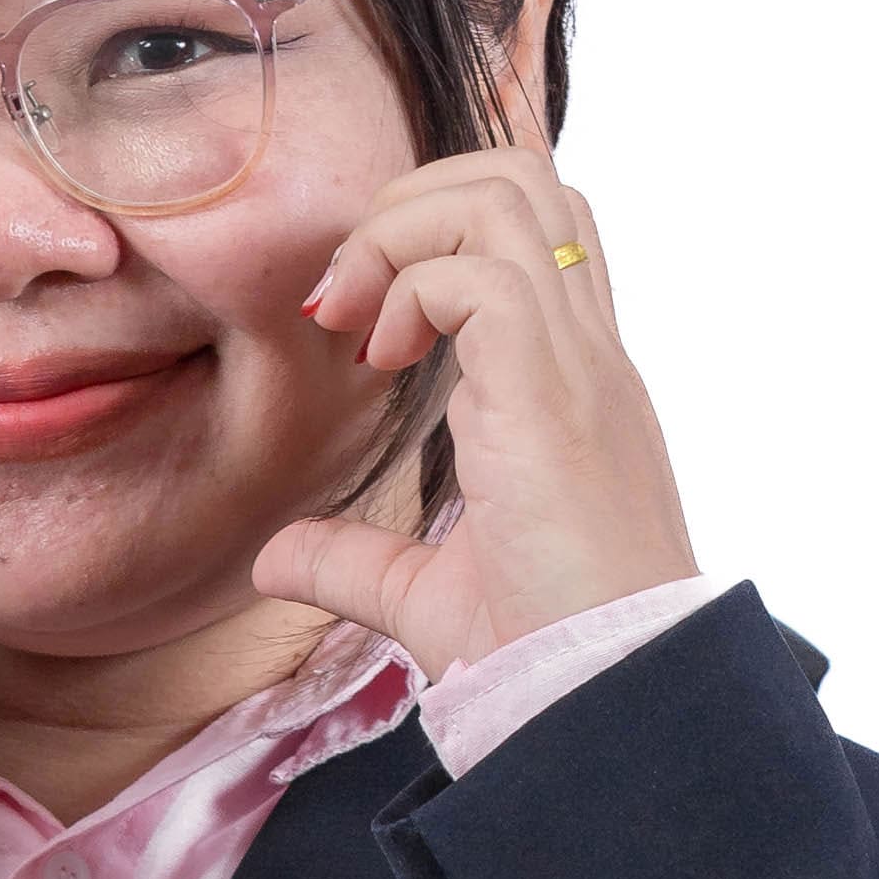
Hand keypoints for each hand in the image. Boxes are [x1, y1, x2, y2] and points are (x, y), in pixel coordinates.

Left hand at [247, 145, 698, 678]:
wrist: (603, 703)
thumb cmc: (541, 658)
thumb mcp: (427, 597)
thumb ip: (355, 560)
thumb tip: (275, 557)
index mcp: (573, 386)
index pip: (541, 234)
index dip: (444, 226)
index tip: (364, 322)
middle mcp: (587, 355)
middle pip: (526, 175)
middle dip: (415, 198)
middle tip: (349, 299)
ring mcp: (578, 364)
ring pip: (506, 191)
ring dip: (405, 228)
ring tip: (357, 322)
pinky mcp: (551, 393)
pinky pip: (480, 270)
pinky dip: (413, 284)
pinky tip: (379, 358)